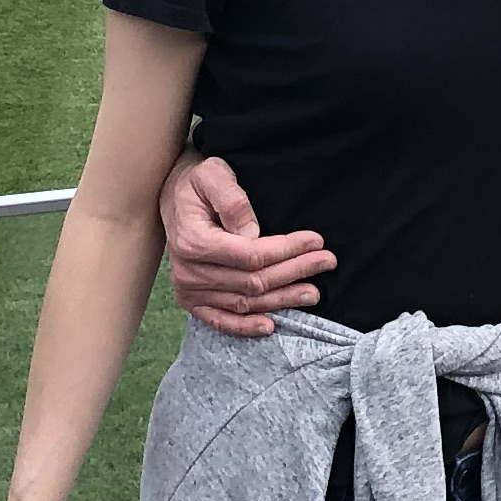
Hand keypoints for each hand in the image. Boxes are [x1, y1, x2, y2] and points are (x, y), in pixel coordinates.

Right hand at [162, 154, 334, 336]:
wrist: (173, 198)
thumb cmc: (198, 182)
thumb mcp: (213, 174)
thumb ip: (232, 199)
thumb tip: (252, 233)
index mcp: (194, 241)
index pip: (251, 255)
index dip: (287, 251)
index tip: (316, 241)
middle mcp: (189, 272)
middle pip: (252, 281)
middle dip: (294, 272)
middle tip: (327, 262)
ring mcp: (189, 290)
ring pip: (244, 303)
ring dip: (281, 300)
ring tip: (313, 292)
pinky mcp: (192, 301)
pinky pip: (221, 321)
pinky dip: (246, 326)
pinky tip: (271, 325)